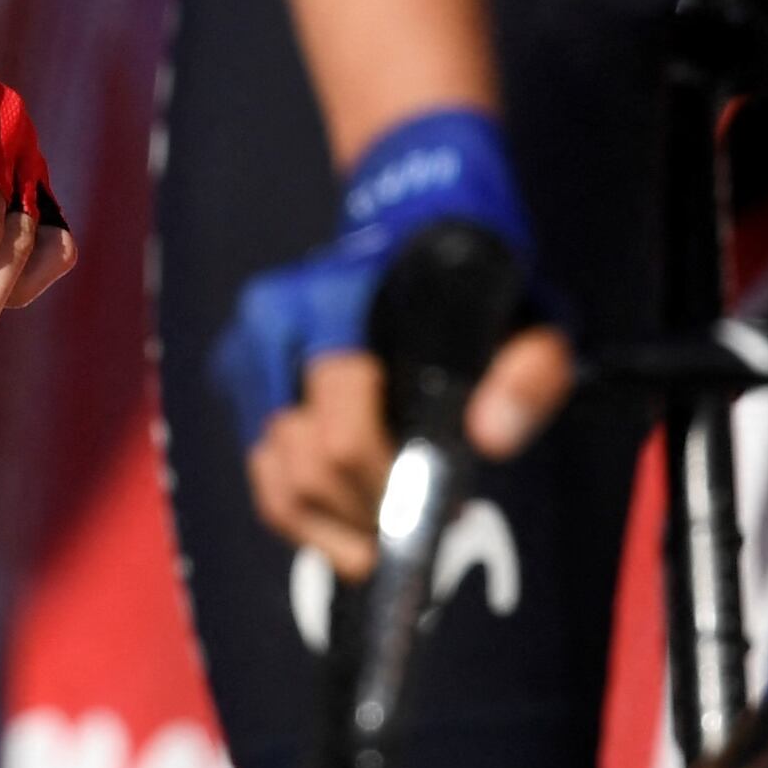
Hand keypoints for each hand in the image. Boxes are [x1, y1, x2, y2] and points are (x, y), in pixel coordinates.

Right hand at [215, 108, 571, 575]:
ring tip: (385, 540)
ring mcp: (249, 350)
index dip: (393, 490)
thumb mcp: (528, 315)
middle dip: (367, 515)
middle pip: (308, 466)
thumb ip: (528, 373)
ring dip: (332, 530)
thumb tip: (487, 440)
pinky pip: (261, 473)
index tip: (447, 514)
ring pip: (275, 479)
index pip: (344, 433)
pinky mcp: (239, 376)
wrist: (406, 227)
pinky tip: (347, 528)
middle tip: (419, 532)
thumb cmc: (470, 283)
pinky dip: (300, 517)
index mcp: (335, 306)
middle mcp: (276, 324)